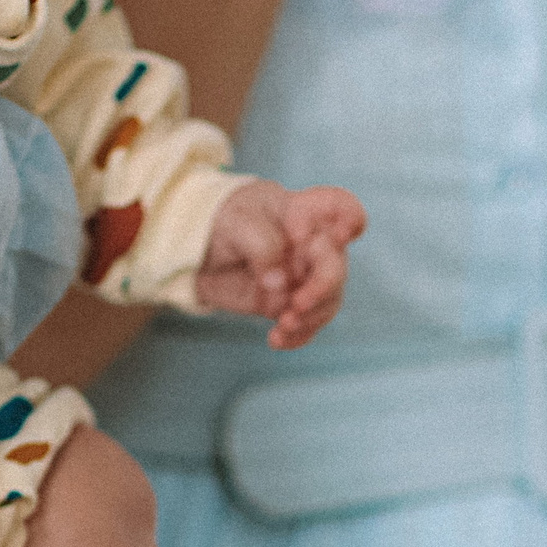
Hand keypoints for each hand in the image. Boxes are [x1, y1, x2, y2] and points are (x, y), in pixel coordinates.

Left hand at [196, 180, 365, 349]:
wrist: (196, 253)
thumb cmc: (220, 222)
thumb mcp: (236, 223)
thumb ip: (262, 246)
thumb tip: (280, 284)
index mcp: (303, 212)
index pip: (341, 206)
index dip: (350, 220)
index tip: (336, 236)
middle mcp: (311, 245)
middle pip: (337, 264)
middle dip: (323, 288)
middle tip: (297, 305)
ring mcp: (303, 276)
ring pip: (328, 300)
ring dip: (310, 318)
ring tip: (282, 326)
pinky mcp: (290, 303)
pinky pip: (307, 323)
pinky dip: (297, 336)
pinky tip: (277, 340)